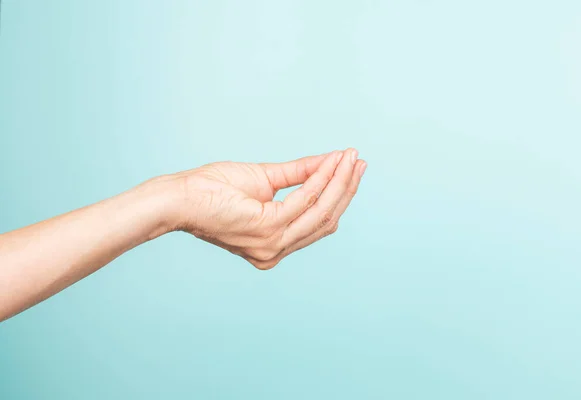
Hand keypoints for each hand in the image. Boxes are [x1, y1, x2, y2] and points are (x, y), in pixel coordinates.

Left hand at [169, 149, 366, 269]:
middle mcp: (276, 251)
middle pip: (325, 220)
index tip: (352, 169)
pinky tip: (330, 163)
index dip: (338, 196)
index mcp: (274, 245)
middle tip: (358, 161)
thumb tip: (331, 161)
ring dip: (339, 182)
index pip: (317, 223)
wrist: (180, 196)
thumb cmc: (213, 189)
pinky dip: (320, 179)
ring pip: (320, 211)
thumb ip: (299, 174)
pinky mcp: (267, 229)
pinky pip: (304, 200)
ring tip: (350, 158)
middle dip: (345, 189)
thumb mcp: (265, 179)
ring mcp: (273, 244)